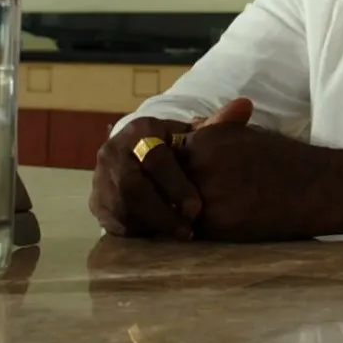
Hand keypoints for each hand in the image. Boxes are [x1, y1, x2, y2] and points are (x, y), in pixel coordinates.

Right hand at [87, 100, 256, 239]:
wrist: (138, 155)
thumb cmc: (175, 147)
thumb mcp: (192, 135)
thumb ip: (217, 125)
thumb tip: (245, 106)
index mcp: (141, 131)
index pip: (155, 158)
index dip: (176, 185)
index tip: (197, 208)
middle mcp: (113, 152)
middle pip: (133, 187)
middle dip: (162, 211)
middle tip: (188, 229)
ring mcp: (102, 179)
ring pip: (122, 208)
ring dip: (151, 224)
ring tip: (179, 234)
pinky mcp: (97, 203)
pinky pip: (114, 222)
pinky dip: (140, 231)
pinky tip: (161, 236)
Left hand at [178, 100, 342, 241]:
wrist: (319, 186)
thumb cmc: (286, 160)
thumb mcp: (245, 134)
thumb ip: (212, 134)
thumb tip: (186, 132)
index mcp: (206, 138)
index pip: (167, 157)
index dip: (170, 173)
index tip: (179, 183)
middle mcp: (201, 162)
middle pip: (165, 184)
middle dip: (168, 195)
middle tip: (175, 207)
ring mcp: (206, 193)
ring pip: (172, 209)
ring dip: (176, 216)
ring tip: (187, 222)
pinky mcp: (217, 223)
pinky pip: (190, 230)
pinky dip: (194, 233)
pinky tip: (208, 232)